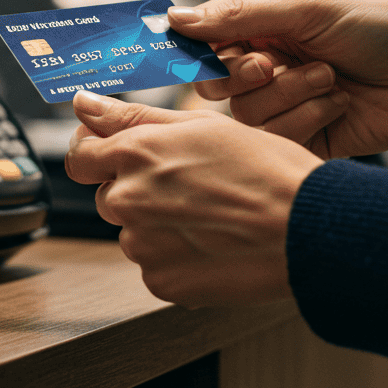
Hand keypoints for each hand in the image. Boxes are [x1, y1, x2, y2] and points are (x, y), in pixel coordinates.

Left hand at [65, 90, 321, 307]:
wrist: (308, 227)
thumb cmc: (267, 170)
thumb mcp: (203, 125)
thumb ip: (134, 116)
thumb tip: (85, 104)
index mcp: (135, 153)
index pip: (80, 157)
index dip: (98, 155)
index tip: (117, 158)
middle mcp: (128, 199)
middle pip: (110, 197)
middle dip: (139, 192)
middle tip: (193, 189)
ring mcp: (142, 246)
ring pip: (135, 234)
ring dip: (161, 227)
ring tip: (213, 218)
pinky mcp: (161, 283)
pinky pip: (156, 267)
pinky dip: (178, 259)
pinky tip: (216, 245)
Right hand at [168, 0, 387, 156]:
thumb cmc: (383, 28)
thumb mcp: (310, 9)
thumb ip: (240, 17)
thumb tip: (175, 19)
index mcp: (264, 18)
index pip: (206, 36)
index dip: (197, 47)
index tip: (197, 52)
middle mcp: (268, 59)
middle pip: (214, 82)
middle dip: (241, 75)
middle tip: (271, 64)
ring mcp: (285, 100)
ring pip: (245, 114)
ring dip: (291, 93)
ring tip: (331, 79)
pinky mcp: (303, 137)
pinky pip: (276, 140)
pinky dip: (309, 118)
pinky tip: (341, 103)